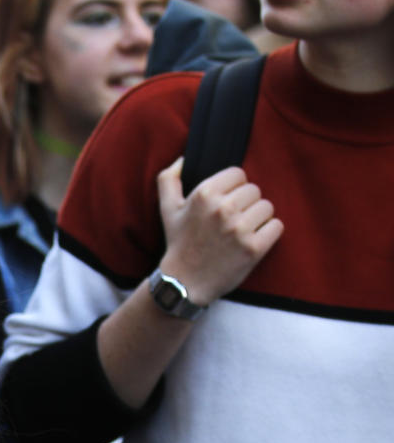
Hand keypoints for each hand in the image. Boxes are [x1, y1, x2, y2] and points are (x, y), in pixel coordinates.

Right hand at [156, 157, 283, 306]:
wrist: (184, 284)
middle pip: (255, 190)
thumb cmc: (179, 244)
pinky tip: (254, 241)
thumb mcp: (167, 209)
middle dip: (246, 204)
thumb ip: (169, 178)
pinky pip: (276, 226)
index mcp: (204, 194)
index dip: (234, 188)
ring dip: (259, 218)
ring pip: (267, 207)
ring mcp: (239, 229)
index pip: (239, 174)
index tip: (226, 204)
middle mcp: (222, 209)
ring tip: (243, 231)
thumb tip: (184, 158)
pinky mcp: (253, 248)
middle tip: (233, 221)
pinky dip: (269, 233)